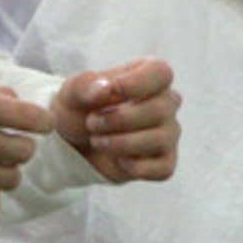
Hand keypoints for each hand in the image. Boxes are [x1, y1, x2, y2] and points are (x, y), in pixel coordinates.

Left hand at [51, 57, 179, 183]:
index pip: (161, 73)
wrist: (75, 139)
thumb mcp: (73, 90)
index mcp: (150, 75)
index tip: (111, 90)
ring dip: (121, 143)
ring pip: (159, 140)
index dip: (137, 83)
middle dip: (118, 120)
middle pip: (159, 110)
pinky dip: (135, 167)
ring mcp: (168, 133)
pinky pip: (162, 168)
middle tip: (91, 123)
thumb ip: (86, 85)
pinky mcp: (165, 161)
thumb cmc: (82, 106)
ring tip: (97, 141)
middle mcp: (166, 102)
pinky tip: (118, 160)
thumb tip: (105, 90)